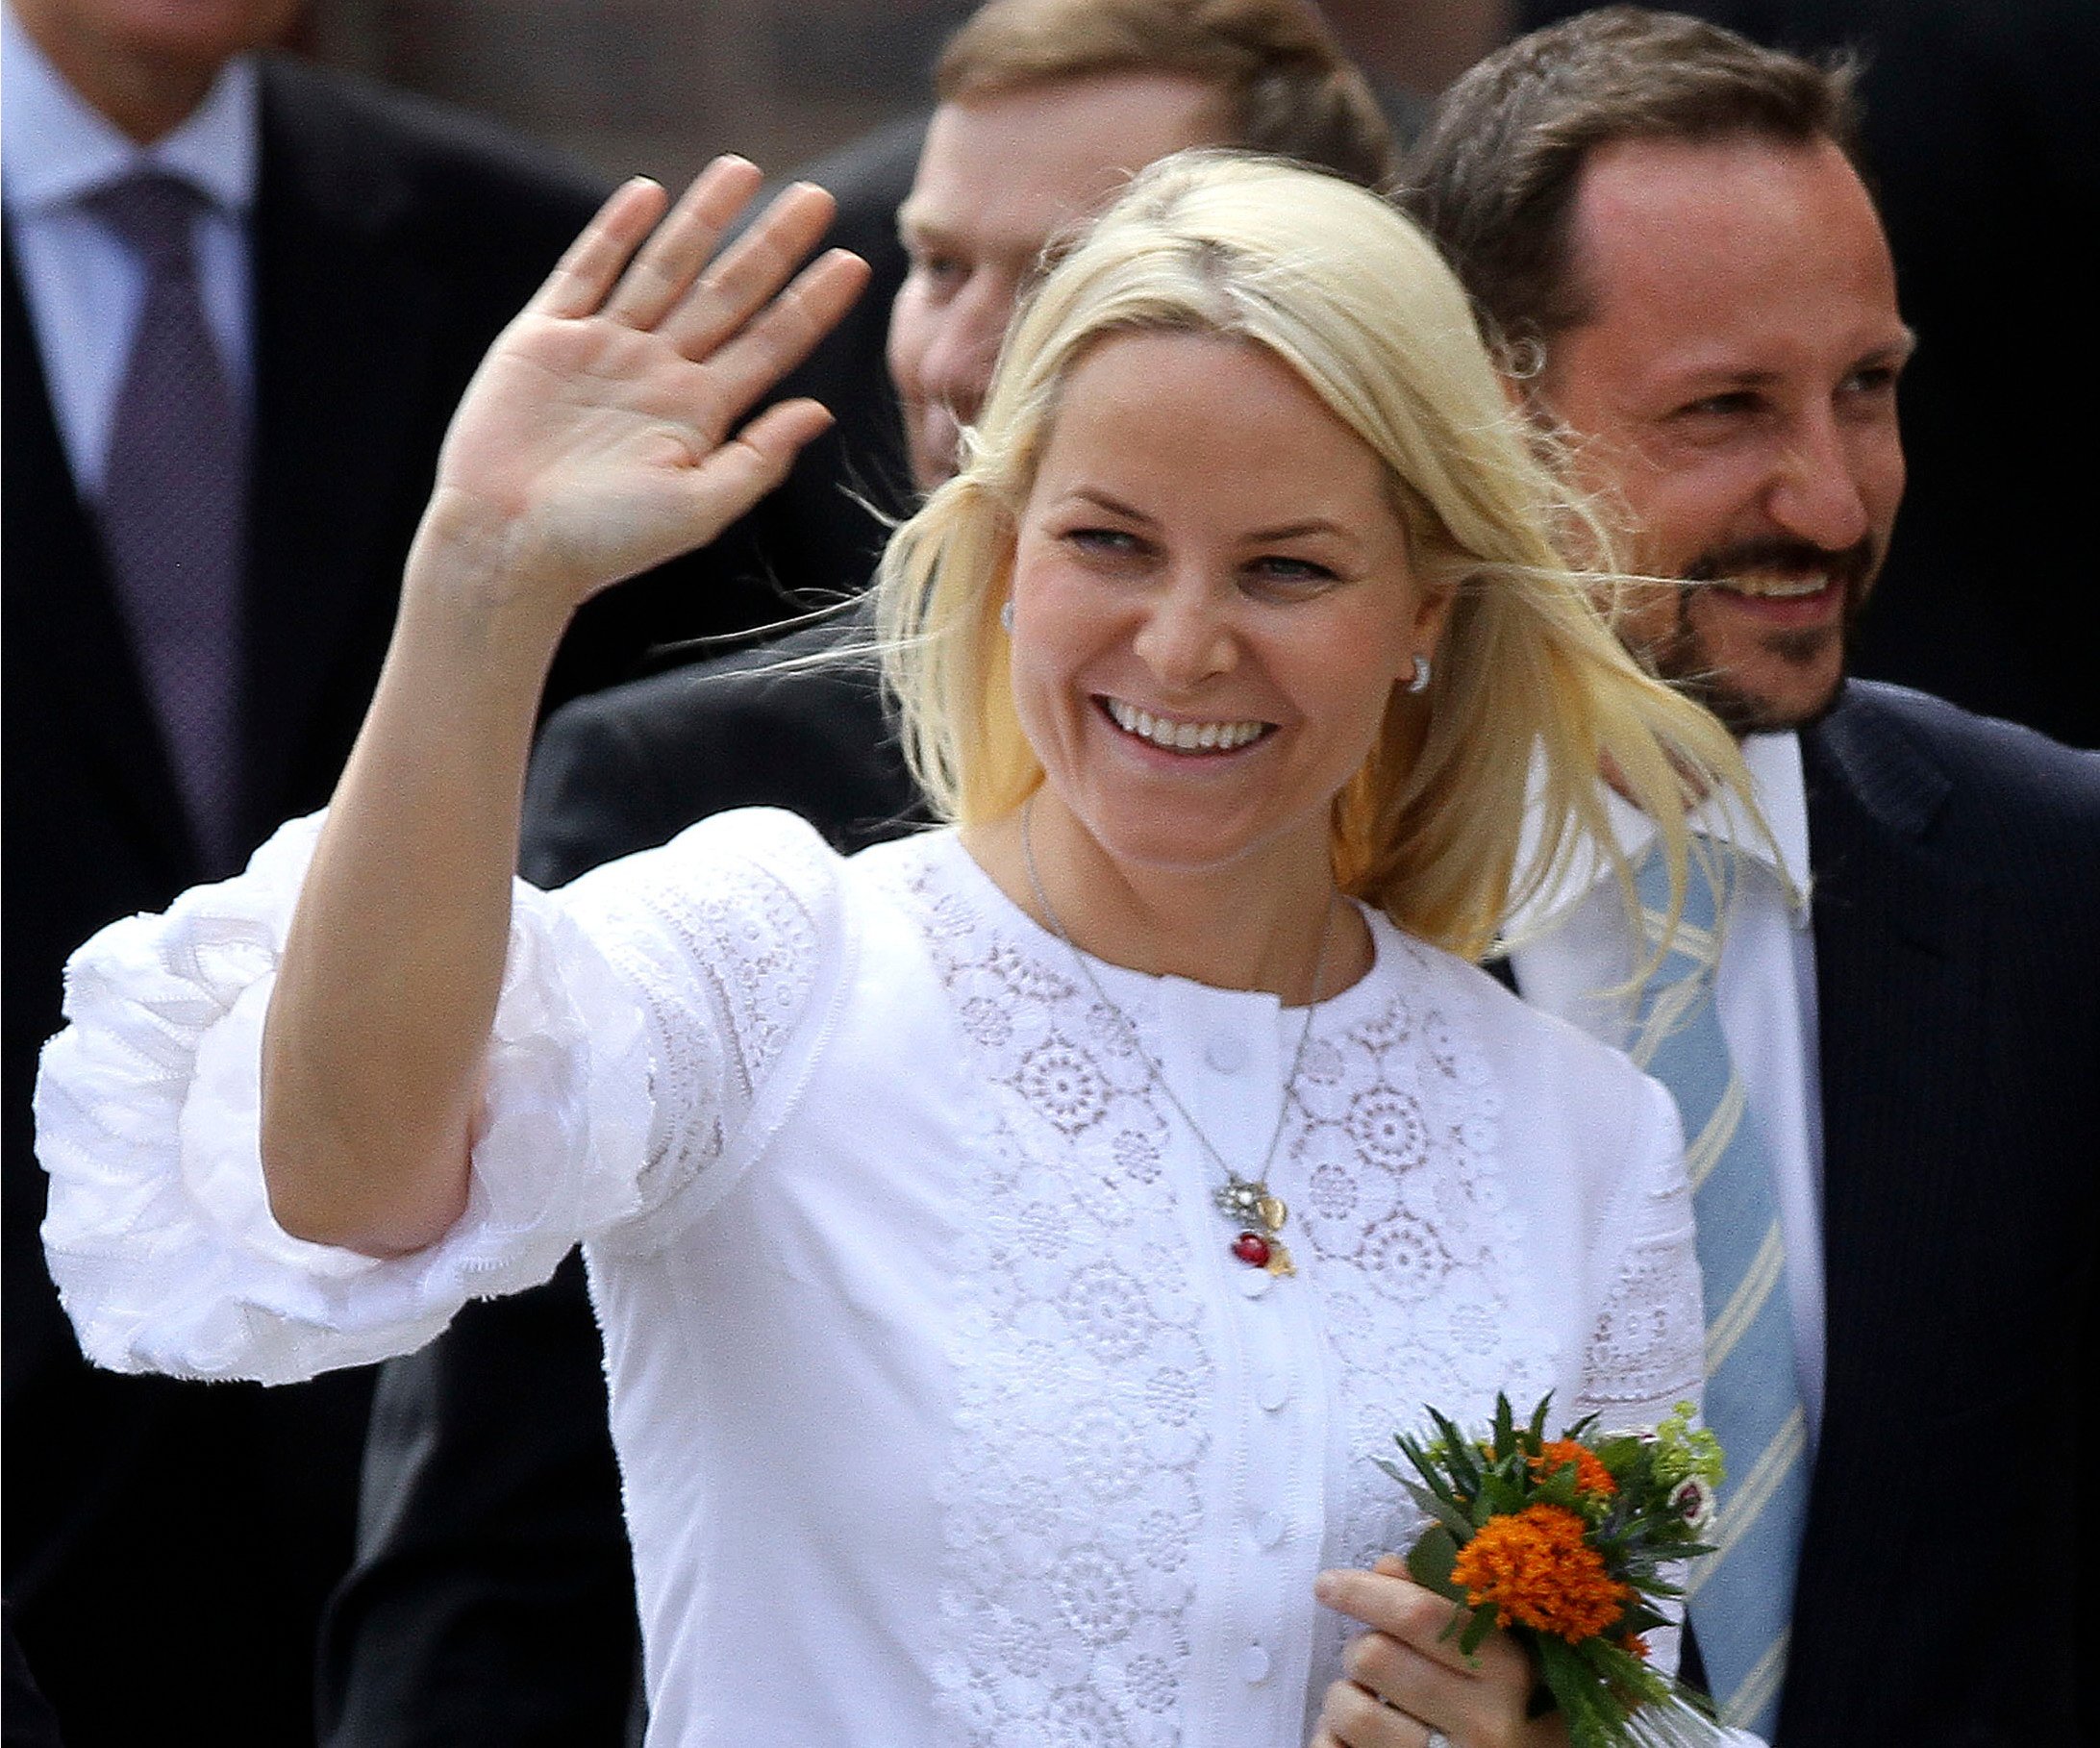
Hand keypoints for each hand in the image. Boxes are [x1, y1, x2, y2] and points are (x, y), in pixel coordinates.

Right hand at [415, 155, 869, 629]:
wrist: (509, 545)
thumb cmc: (604, 543)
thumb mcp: (698, 509)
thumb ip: (759, 458)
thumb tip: (820, 412)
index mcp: (699, 413)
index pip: (770, 344)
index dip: (811, 303)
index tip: (853, 262)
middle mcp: (658, 373)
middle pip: (727, 293)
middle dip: (772, 245)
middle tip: (819, 196)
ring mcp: (602, 350)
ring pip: (663, 268)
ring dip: (702, 219)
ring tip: (744, 170)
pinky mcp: (543, 339)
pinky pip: (585, 272)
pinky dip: (614, 233)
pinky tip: (648, 193)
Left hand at [1309, 1557, 1568, 1747]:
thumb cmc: (1517, 1718)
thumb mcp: (1503, 1662)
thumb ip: (1446, 1610)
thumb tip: (1387, 1567)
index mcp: (1508, 1670)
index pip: (1419, 1615)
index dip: (1364, 1592)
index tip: (1328, 1584)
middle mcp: (1484, 1722)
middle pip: (1376, 1657)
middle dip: (1359, 1650)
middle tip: (1371, 1662)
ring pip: (1353, 1711)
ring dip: (1344, 1698)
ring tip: (1368, 1703)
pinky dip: (1331, 1739)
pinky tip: (1354, 1740)